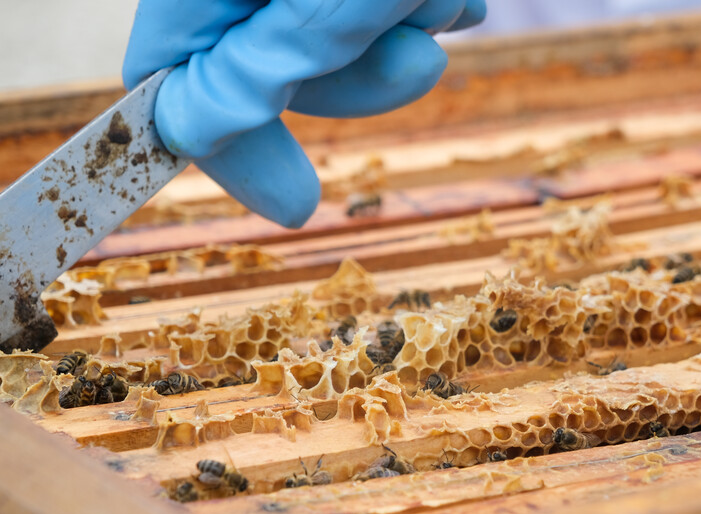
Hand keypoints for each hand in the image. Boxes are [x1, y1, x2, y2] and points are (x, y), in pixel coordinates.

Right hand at [123, 0, 485, 226]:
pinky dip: (426, 5)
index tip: (293, 206)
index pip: (173, 77)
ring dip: (404, 36)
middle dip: (360, 81)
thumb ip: (264, 59)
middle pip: (269, 63)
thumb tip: (188, 125)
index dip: (230, 151)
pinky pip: (385, 4)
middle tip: (420, 64)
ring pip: (342, 35)